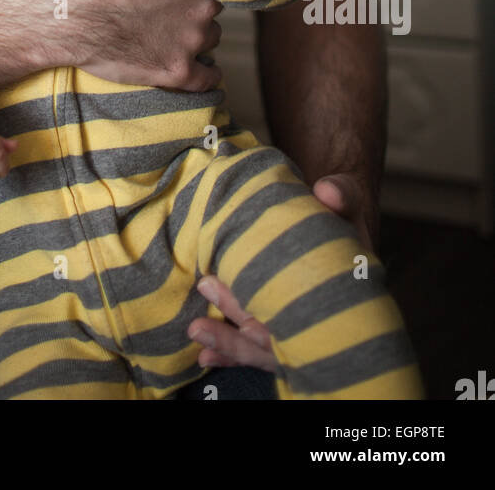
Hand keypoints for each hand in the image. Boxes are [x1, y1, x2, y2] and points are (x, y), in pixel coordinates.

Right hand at [65, 0, 223, 91]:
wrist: (70, 9)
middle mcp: (199, 6)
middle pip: (210, 11)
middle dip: (194, 11)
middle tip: (173, 13)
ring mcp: (190, 40)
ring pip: (209, 40)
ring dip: (196, 40)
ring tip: (179, 40)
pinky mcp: (176, 71)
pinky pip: (207, 78)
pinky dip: (205, 75)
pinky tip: (201, 73)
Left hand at [187, 172, 377, 372]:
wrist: (335, 232)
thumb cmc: (339, 219)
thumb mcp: (346, 202)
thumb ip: (341, 194)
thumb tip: (327, 190)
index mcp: (342, 289)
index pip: (312, 303)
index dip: (278, 298)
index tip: (243, 275)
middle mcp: (320, 319)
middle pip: (281, 328)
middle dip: (241, 312)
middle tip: (207, 286)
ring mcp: (300, 334)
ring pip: (265, 348)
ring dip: (230, 342)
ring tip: (197, 330)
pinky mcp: (280, 338)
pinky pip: (256, 353)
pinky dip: (231, 354)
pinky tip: (205, 355)